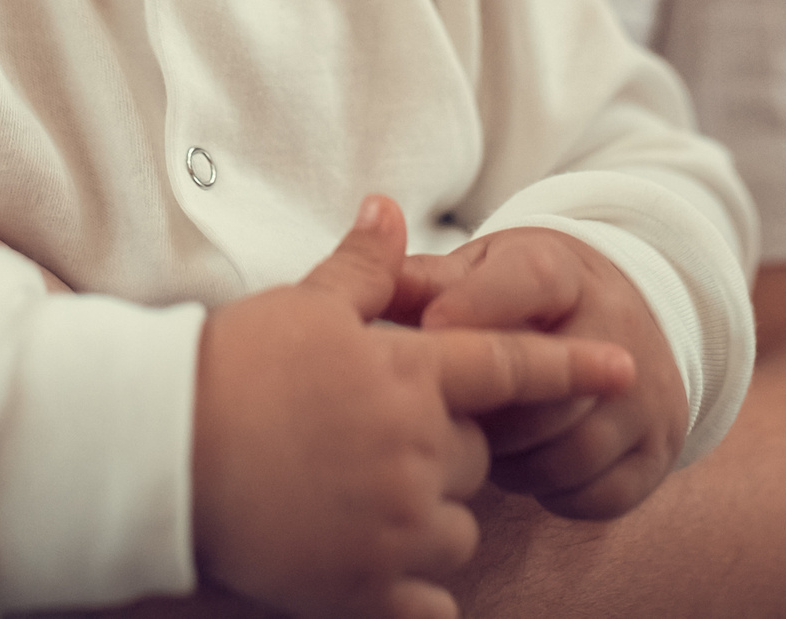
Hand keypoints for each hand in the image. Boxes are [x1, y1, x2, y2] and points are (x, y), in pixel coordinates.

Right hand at [192, 197, 632, 618]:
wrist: (159, 455)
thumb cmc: (230, 368)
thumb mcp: (302, 306)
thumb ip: (364, 268)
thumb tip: (390, 206)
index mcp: (408, 376)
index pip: (508, 369)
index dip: (571, 368)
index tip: (625, 369)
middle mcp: (416, 452)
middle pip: (477, 458)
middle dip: (443, 449)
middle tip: (368, 437)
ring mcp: (394, 525)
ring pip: (457, 528)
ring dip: (427, 517)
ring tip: (354, 496)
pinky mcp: (365, 587)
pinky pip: (428, 603)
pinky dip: (414, 593)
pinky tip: (374, 569)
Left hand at [396, 228, 686, 521]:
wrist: (621, 317)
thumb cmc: (519, 299)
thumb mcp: (480, 272)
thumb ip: (424, 280)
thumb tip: (365, 268)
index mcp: (563, 272)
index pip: (528, 281)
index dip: (477, 305)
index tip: (431, 329)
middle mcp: (619, 327)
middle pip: (541, 388)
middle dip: (482, 413)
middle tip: (439, 422)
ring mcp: (647, 392)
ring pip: (567, 452)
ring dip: (510, 462)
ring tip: (477, 448)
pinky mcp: (659, 449)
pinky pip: (595, 495)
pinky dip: (550, 494)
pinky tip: (523, 469)